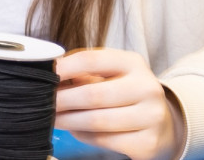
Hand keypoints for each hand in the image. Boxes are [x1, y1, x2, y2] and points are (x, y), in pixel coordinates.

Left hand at [55, 48, 185, 159]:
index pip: (92, 60)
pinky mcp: (148, 142)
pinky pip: (104, 140)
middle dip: (61, 101)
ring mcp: (151, 117)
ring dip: (67, 121)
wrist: (162, 125)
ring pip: (96, 121)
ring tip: (52, 118)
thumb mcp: (112, 75)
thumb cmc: (126, 96)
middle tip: (41, 104)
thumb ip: (83, 73)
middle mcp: (147, 88)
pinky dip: (83, 135)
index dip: (63, 68)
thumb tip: (47, 76)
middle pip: (92, 95)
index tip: (43, 75)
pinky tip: (76, 130)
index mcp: (133, 63)